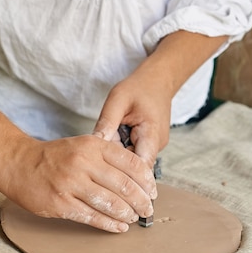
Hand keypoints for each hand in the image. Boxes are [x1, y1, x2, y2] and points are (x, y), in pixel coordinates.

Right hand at [2, 133, 155, 232]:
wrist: (18, 163)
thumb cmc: (54, 156)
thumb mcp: (82, 145)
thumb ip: (107, 156)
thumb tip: (138, 178)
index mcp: (93, 145)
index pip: (131, 163)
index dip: (146, 180)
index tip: (153, 191)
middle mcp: (83, 162)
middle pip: (124, 186)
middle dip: (141, 201)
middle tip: (147, 209)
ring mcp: (71, 184)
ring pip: (110, 203)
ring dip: (127, 214)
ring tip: (133, 218)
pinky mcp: (61, 204)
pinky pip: (92, 217)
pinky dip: (109, 224)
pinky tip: (118, 227)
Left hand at [93, 30, 227, 165]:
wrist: (158, 80)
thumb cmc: (139, 87)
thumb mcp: (117, 99)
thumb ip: (107, 122)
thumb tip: (93, 145)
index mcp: (151, 135)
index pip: (139, 167)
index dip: (120, 172)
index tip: (101, 167)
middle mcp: (156, 145)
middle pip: (133, 167)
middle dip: (115, 161)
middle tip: (100, 147)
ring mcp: (154, 146)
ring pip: (132, 161)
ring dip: (118, 153)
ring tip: (112, 135)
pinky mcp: (149, 144)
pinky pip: (133, 152)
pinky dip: (122, 147)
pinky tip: (117, 135)